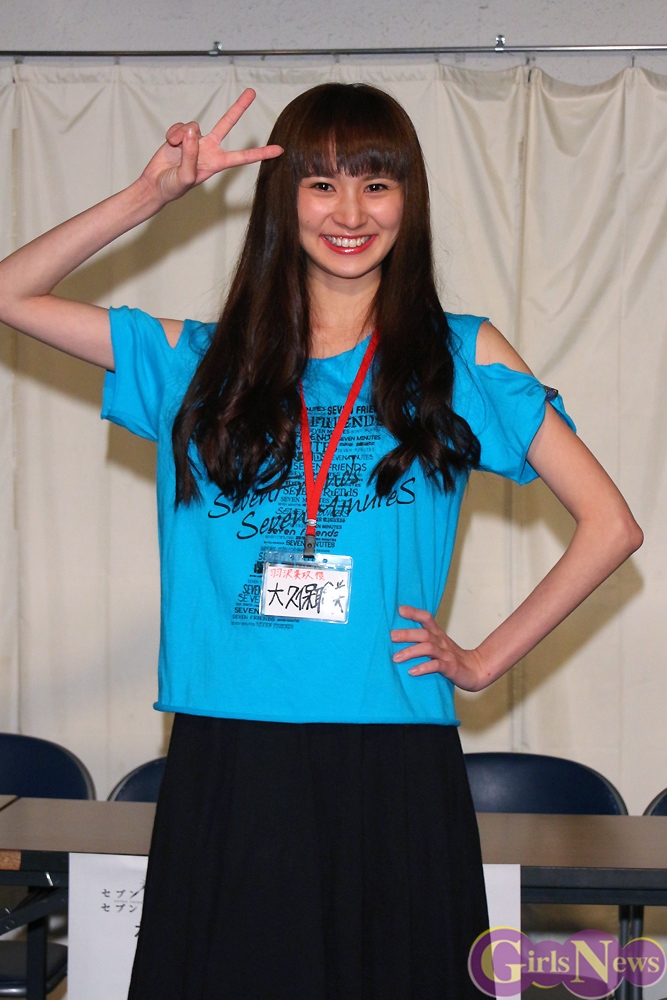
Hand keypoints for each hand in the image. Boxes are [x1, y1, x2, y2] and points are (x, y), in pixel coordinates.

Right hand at [139, 88, 282, 204]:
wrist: (155, 184)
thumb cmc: (173, 187)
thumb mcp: (186, 177)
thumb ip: (191, 155)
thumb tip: (193, 130)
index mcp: (217, 163)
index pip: (243, 157)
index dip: (260, 153)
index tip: (279, 150)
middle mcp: (210, 148)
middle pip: (227, 124)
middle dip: (239, 107)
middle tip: (252, 92)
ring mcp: (196, 140)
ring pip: (194, 126)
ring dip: (182, 137)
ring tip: (176, 149)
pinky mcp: (183, 134)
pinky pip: (180, 126)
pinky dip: (173, 134)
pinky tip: (170, 144)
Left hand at [391, 605, 490, 691]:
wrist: (476, 670)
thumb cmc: (452, 658)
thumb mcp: (439, 644)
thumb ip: (423, 639)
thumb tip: (399, 636)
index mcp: (438, 634)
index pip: (427, 618)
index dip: (414, 613)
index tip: (400, 610)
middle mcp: (441, 642)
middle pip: (424, 633)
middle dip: (407, 634)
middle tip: (391, 636)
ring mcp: (446, 654)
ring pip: (428, 648)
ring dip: (411, 652)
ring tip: (396, 658)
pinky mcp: (450, 667)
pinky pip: (436, 666)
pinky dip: (423, 667)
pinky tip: (412, 671)